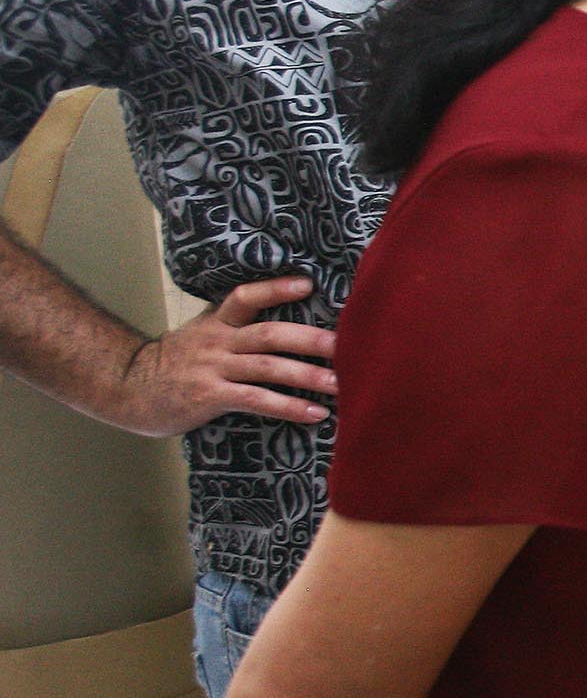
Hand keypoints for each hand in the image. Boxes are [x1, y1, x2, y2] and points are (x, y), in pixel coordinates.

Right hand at [110, 276, 337, 436]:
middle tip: (348, 345)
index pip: (246, 296)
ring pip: (268, 367)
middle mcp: (218, 341)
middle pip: (270, 333)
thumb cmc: (173, 365)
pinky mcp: (210, 396)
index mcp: (216, 323)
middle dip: (311, 339)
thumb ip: (234, 332)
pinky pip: (256, 400)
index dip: (276, 289)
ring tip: (341, 384)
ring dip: (309, 376)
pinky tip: (315, 414)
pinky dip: (288, 406)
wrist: (125, 389)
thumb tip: (286, 334)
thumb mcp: (200, 337)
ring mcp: (213, 368)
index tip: (308, 283)